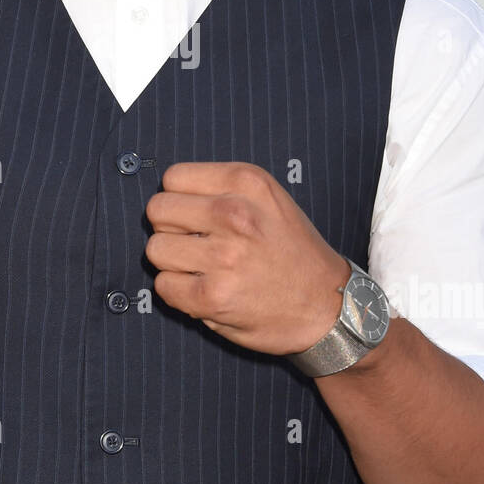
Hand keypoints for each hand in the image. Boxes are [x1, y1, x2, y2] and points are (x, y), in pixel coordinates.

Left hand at [144, 161, 349, 356]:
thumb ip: (222, 189)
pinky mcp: (213, 297)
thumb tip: (169, 197)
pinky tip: (205, 290)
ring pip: (155, 249)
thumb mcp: (269, 199)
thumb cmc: (293, 251)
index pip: (173, 178)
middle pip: (157, 210)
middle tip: (196, 243)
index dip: (180, 199)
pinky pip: (163, 285)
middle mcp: (234, 214)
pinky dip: (178, 292)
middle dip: (170, 228)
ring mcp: (223, 257)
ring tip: (203, 268)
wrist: (328, 305)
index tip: (196, 216)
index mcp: (247, 182)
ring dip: (173, 262)